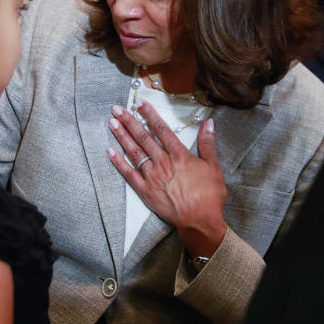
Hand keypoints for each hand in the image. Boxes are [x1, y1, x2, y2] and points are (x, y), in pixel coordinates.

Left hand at [107, 100, 226, 257]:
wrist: (200, 221)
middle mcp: (163, 163)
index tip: (140, 103)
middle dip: (129, 121)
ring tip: (112, 123)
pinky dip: (119, 163)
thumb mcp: (213, 167)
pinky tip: (110, 152)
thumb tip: (209, 122)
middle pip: (143, 137)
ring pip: (134, 152)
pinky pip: (129, 175)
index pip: (161, 129)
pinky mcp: (146, 192)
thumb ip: (208, 143)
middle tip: (117, 109)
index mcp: (179, 155)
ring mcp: (152, 177)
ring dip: (122, 137)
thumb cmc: (210, 195)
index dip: (150, 114)